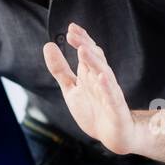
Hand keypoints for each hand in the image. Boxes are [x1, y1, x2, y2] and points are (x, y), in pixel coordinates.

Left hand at [42, 22, 136, 155]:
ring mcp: (110, 94)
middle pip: (95, 59)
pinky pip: (112, 97)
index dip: (81, 40)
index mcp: (91, 74)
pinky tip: (102, 78)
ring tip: (83, 50)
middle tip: (73, 34)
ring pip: (104, 74)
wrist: (112, 136)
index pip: (88, 52)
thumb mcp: (71, 88)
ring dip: (94, 61)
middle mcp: (101, 80)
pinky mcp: (116, 110)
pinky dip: (108, 88)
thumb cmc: (93, 110)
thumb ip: (60, 69)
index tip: (71, 27)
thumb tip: (48, 45)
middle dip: (85, 46)